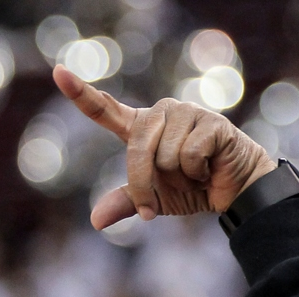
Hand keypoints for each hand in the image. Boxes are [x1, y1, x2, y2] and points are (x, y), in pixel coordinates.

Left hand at [52, 64, 276, 228]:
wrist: (239, 193)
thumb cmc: (196, 189)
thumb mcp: (157, 200)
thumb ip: (128, 202)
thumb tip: (96, 221)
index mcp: (143, 128)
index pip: (107, 110)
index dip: (82, 93)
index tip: (59, 73)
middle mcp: (162, 114)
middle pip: (138, 149)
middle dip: (146, 184)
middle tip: (156, 206)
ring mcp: (187, 113)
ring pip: (166, 155)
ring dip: (181, 177)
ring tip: (197, 174)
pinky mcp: (210, 122)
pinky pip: (190, 154)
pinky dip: (199, 172)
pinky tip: (211, 168)